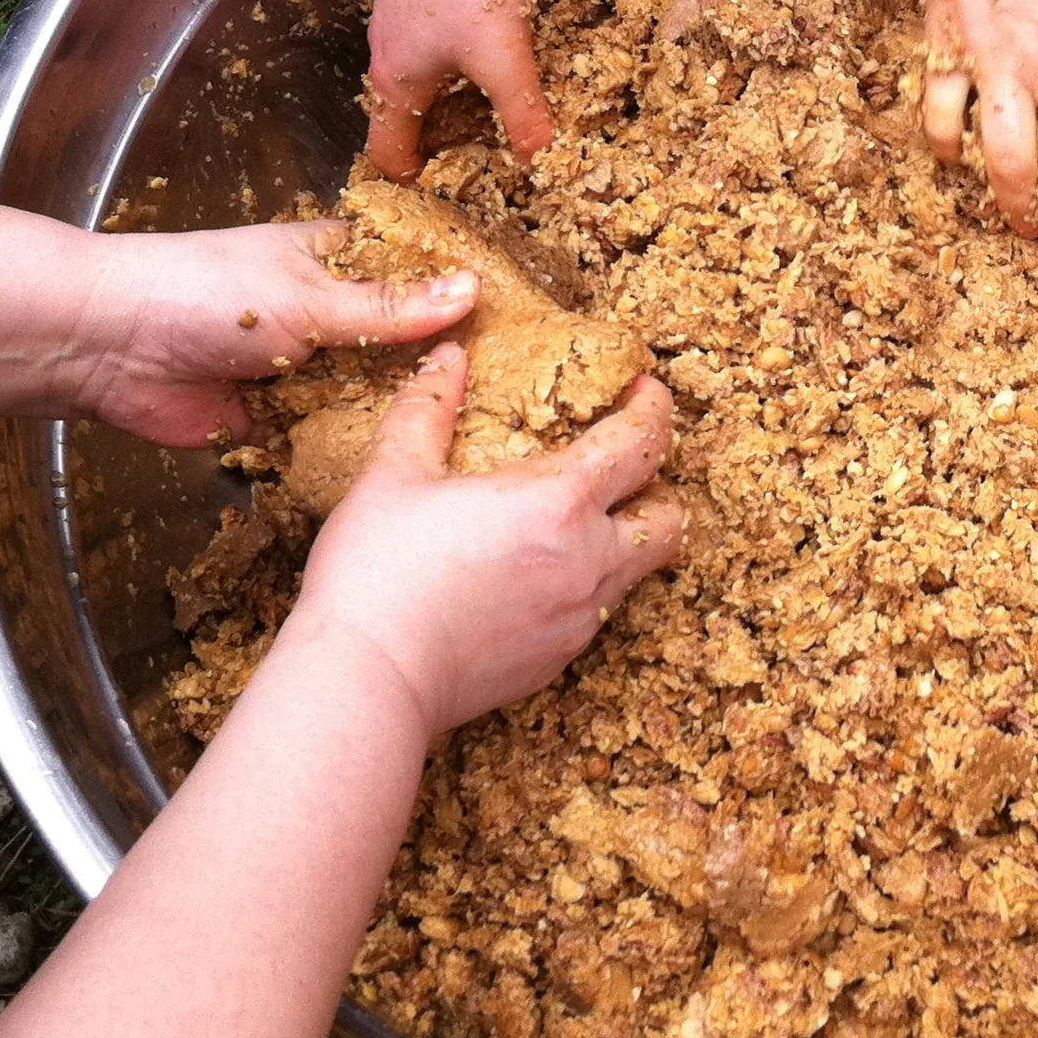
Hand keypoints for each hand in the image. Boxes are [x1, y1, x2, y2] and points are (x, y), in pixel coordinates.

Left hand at [69, 225, 480, 445]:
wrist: (108, 346)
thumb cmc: (204, 293)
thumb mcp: (311, 296)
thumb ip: (391, 307)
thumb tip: (472, 292)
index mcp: (336, 260)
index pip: (413, 274)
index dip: (458, 296)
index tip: (521, 325)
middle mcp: (325, 313)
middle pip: (396, 341)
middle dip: (435, 365)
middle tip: (512, 399)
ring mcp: (302, 369)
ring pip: (366, 392)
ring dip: (397, 412)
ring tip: (476, 443)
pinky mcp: (276, 420)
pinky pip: (327, 438)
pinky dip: (353, 451)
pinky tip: (409, 471)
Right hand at [289, 346, 679, 732]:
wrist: (368, 679)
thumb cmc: (376, 573)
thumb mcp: (393, 473)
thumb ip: (428, 408)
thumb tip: (449, 358)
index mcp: (559, 501)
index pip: (641, 443)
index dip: (653, 409)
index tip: (644, 392)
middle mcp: (587, 561)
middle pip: (669, 519)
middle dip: (658, 486)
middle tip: (623, 464)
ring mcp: (578, 619)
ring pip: (638, 571)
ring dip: (626, 538)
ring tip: (579, 519)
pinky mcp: (557, 661)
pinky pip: (596, 613)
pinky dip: (586, 584)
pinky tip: (536, 574)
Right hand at [363, 0, 555, 176]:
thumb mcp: (502, 54)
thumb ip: (521, 113)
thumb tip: (538, 162)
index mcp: (397, 83)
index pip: (388, 153)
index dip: (415, 181)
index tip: (454, 192)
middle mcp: (392, 54)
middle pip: (413, 115)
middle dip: (452, 138)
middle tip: (500, 155)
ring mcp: (407, 16)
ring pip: (433, 73)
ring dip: (468, 93)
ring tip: (517, 104)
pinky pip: (447, 35)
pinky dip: (475, 50)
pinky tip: (514, 43)